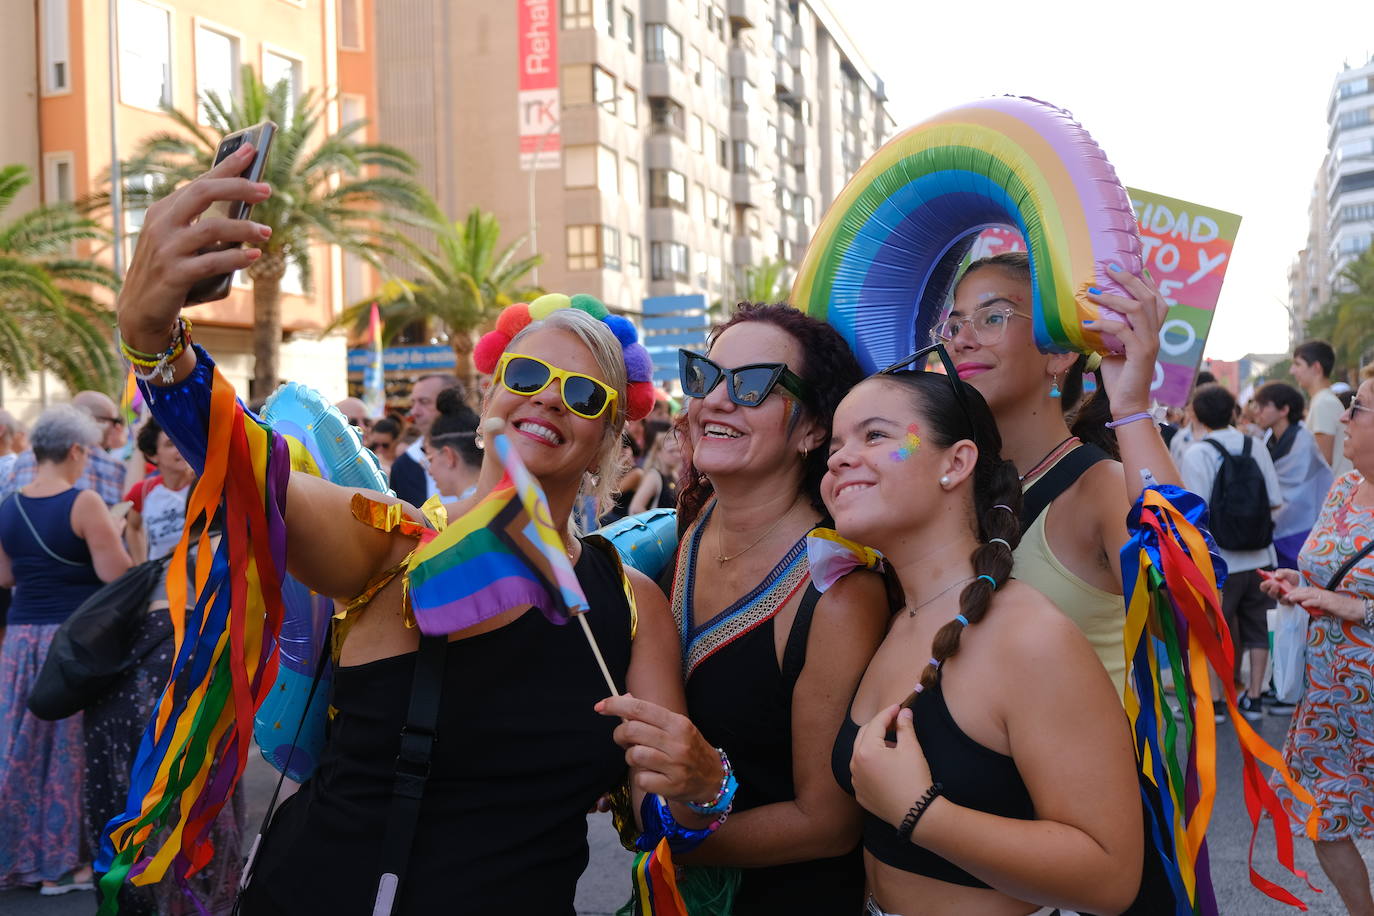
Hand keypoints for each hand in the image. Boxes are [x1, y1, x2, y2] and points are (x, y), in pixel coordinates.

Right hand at [117, 144, 272, 349]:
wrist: (140, 310)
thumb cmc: (169, 271)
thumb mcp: (181, 241)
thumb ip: (203, 223)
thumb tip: (245, 205)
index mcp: (163, 211)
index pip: (199, 181)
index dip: (226, 165)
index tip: (251, 149)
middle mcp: (161, 225)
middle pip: (203, 193)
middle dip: (238, 187)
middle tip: (267, 190)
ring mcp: (166, 249)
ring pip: (211, 228)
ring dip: (244, 227)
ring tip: (267, 232)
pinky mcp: (174, 274)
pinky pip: (211, 262)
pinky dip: (236, 257)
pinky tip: (253, 256)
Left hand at [596, 693, 722, 802]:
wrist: (713, 778)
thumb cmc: (689, 748)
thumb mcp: (676, 727)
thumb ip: (651, 715)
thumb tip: (625, 698)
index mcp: (678, 723)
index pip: (641, 708)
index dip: (616, 705)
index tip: (600, 706)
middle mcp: (677, 742)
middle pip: (632, 731)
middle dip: (619, 734)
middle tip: (623, 739)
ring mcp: (675, 766)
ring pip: (634, 755)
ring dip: (631, 757)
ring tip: (640, 758)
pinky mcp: (671, 786)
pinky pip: (641, 779)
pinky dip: (641, 777)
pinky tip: (651, 775)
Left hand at [850, 704, 932, 830]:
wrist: (917, 814)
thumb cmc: (914, 779)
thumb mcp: (911, 749)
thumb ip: (905, 727)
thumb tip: (904, 712)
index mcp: (865, 751)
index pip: (875, 724)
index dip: (888, 713)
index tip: (899, 707)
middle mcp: (854, 765)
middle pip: (864, 736)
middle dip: (879, 726)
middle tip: (895, 722)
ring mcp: (855, 780)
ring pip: (861, 754)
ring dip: (874, 745)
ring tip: (894, 745)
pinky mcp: (860, 793)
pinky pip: (862, 772)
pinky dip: (872, 764)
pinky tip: (887, 765)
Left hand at [1084, 265, 1168, 416]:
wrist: (1128, 403)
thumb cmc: (1120, 376)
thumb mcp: (1114, 348)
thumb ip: (1111, 331)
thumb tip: (1091, 315)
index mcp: (1152, 331)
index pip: (1157, 300)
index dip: (1147, 281)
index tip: (1131, 266)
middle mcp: (1155, 333)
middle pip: (1148, 297)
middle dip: (1129, 279)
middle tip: (1109, 268)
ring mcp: (1150, 342)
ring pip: (1137, 309)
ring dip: (1113, 298)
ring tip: (1093, 293)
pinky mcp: (1140, 353)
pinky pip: (1122, 331)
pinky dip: (1103, 325)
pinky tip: (1086, 325)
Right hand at [1258, 568, 1298, 599]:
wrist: (1300, 582)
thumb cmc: (1290, 577)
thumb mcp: (1287, 572)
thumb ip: (1281, 572)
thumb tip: (1276, 576)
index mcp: (1271, 584)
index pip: (1263, 586)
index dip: (1265, 584)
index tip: (1269, 580)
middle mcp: (1274, 592)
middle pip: (1269, 593)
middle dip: (1272, 589)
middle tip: (1277, 584)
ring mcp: (1280, 597)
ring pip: (1276, 598)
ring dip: (1279, 594)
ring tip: (1284, 590)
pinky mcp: (1287, 601)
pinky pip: (1285, 602)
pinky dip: (1286, 598)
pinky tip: (1288, 594)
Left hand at [1285, 586, 1363, 621]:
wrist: (1356, 609)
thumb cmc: (1342, 609)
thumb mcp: (1326, 607)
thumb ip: (1316, 607)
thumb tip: (1307, 608)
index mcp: (1321, 594)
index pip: (1306, 590)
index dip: (1296, 591)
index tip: (1287, 593)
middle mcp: (1322, 594)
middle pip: (1305, 591)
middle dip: (1294, 592)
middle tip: (1284, 595)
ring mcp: (1326, 598)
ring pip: (1310, 595)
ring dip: (1298, 596)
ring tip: (1290, 598)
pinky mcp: (1330, 603)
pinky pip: (1319, 602)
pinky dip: (1310, 602)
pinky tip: (1303, 604)